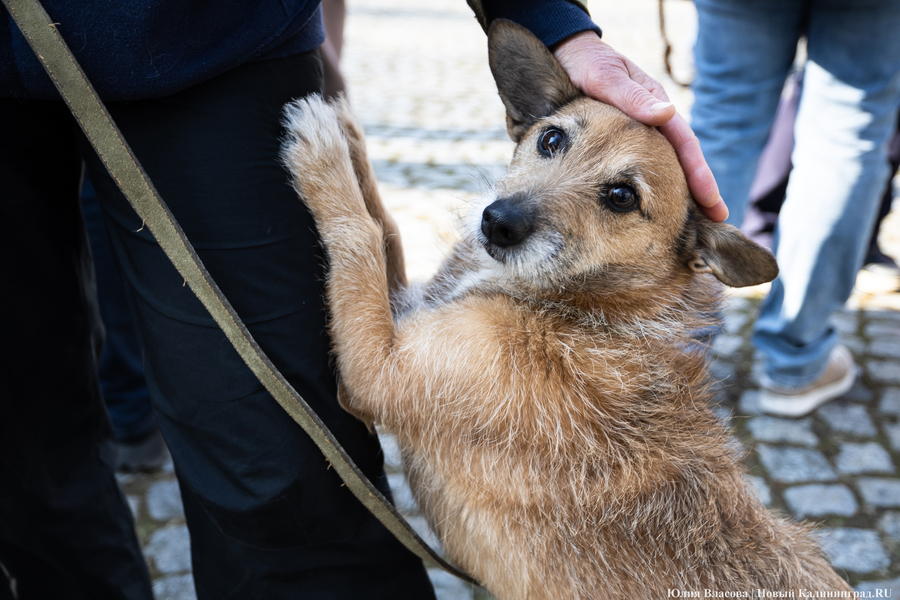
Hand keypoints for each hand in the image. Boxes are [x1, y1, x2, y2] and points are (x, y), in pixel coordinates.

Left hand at [553, 31, 727, 221]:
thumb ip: (632, 97)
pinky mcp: (623, 140)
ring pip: (664, 164)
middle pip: (683, 159)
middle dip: (700, 189)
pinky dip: (652, 183)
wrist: (568, 56)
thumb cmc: (587, 65)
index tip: (712, 202)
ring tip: (694, 220)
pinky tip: (654, 203)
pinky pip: (641, 165)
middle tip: (717, 219)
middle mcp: (654, 122)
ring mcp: (641, 132)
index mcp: (656, 107)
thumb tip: (666, 113)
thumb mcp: (607, 77)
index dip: (700, 175)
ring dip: (680, 191)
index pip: (685, 145)